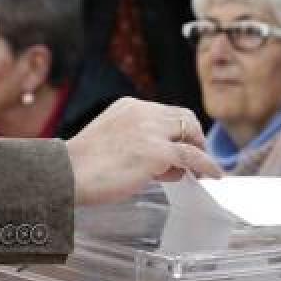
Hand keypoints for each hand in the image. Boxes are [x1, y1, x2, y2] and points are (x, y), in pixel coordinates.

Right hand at [66, 97, 220, 205]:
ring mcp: (150, 130)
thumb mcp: (113, 140)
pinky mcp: (157, 151)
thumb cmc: (83, 166)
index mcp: (130, 106)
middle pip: (184, 117)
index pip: (167, 112)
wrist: (67, 174)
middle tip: (197, 158)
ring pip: (190, 133)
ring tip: (202, 171)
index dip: (180, 131)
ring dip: (199, 152)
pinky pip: (192, 156)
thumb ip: (138, 142)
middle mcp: (142, 112)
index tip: (185, 146)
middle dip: (194, 137)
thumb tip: (168, 161)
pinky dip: (207, 164)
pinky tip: (213, 174)